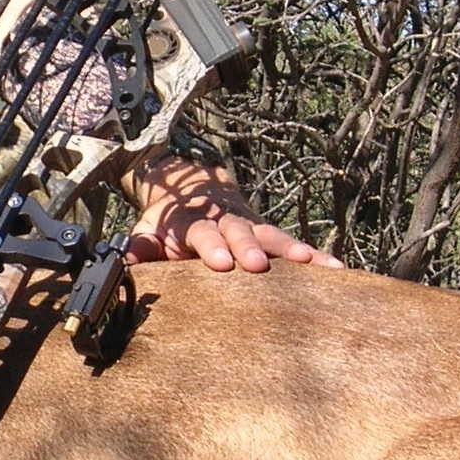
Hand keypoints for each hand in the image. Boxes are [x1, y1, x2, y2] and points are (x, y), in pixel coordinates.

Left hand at [123, 151, 344, 272]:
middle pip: (242, 233)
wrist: (196, 189)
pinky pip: (295, 247)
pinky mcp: (271, 236)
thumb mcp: (149, 230)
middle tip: (258, 264)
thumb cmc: (171, 221)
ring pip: (274, 237)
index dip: (213, 247)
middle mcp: (228, 223)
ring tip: (314, 264)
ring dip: (292, 251)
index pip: (204, 235)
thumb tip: (121, 261)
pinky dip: (316, 257)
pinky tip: (338, 270)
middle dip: (251, 248)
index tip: (221, 263)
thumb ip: (138, 247)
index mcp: (196, 224)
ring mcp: (253, 227)